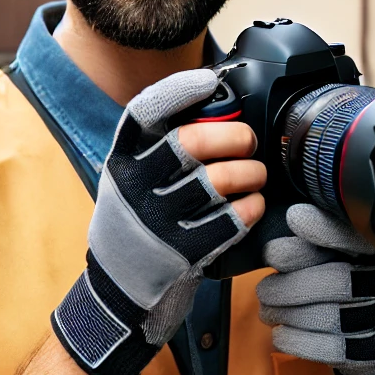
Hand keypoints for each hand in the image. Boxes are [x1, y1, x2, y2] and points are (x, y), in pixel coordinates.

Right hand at [53, 69, 265, 374]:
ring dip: (251, 173)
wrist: (116, 292)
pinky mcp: (181, 254)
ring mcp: (157, 222)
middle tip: (248, 141)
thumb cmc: (137, 224)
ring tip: (258, 175)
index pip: (144, 112)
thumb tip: (214, 110)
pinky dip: (251, 208)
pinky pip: (230, 221)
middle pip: (192, 142)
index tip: (209, 82)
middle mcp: (134, 187)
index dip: (179, 91)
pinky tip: (255, 204)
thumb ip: (159, 149)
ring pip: (218, 180)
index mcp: (122, 161)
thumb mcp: (131, 181)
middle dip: (233, 135)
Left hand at [258, 204, 374, 374]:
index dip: (324, 228)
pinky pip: (330, 348)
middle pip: (337, 281)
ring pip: (329, 316)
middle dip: (290, 286)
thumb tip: (291, 220)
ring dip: (288, 314)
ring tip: (267, 311)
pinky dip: (297, 341)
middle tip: (263, 290)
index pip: (354, 237)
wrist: (372, 333)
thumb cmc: (343, 281)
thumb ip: (315, 243)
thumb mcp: (334, 256)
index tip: (293, 217)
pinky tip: (280, 334)